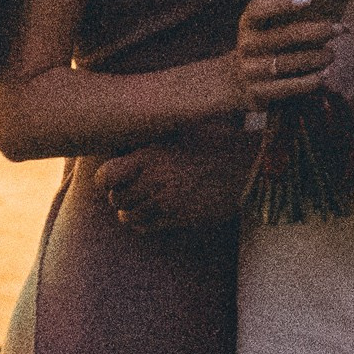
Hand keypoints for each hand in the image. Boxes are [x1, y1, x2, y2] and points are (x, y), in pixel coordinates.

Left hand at [95, 142, 247, 231]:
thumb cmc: (215, 142)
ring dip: (131, 210)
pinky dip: (143, 221)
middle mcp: (155, 181)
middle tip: (130, 187)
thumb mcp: (182, 129)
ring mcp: (166, 203)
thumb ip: (154, 136)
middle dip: (119, 194)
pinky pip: (146, 227)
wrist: (247, 166)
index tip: (115, 175)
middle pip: (115, 198)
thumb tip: (131, 126)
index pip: (106, 176)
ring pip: (127, 216)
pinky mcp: (179, 219)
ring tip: (141, 200)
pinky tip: (154, 210)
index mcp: (151, 155)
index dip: (106, 178)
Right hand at [232, 0, 339, 109]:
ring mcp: (252, 71)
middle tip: (338, 29)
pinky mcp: (259, 92)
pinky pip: (288, 87)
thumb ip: (276, 10)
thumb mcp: (260, 27)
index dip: (282, 3)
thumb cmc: (259, 46)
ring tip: (331, 54)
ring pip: (288, 62)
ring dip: (316, 58)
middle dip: (316, 31)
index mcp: (247, 24)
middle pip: (284, 36)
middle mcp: (247, 46)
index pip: (259, 9)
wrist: (235, 82)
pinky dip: (309, 81)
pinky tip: (324, 74)